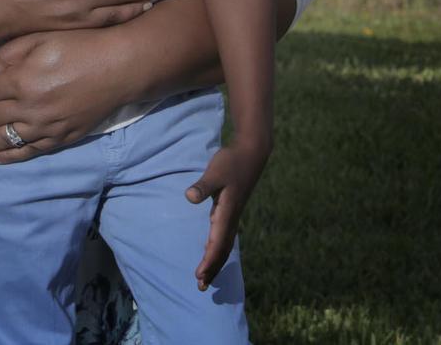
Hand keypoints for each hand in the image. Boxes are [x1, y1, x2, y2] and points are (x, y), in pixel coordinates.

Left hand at [0, 29, 126, 162]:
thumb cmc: (81, 45)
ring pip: (5, 139)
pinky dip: (10, 156)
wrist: (120, 66)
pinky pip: (29, 151)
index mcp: (22, 79)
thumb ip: (11, 54)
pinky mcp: (62, 137)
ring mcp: (46, 126)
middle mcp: (30, 107)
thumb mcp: (42, 38)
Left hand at [185, 140, 271, 290]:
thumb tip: (190, 197)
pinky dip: (217, 248)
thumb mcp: (215, 172)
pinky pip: (224, 236)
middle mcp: (231, 218)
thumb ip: (203, 186)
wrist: (251, 154)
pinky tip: (210, 250)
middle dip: (212, 269)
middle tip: (201, 287)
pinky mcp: (231, 209)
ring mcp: (232, 215)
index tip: (199, 276)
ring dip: (214, 261)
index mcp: (226, 213)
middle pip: (221, 250)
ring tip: (206, 276)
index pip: (216, 244)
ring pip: (224, 245)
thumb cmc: (231, 162)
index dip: (208, 261)